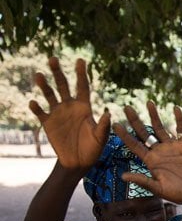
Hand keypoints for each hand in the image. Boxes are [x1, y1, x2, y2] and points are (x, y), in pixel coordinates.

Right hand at [29, 57, 110, 172]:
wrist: (78, 162)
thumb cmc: (93, 149)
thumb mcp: (101, 138)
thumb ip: (103, 126)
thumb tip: (108, 114)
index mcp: (84, 107)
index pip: (83, 86)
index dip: (81, 73)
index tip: (80, 60)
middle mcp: (70, 106)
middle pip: (63, 85)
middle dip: (58, 72)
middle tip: (53, 58)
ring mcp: (58, 113)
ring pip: (49, 94)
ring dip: (44, 85)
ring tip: (39, 75)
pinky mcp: (48, 122)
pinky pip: (40, 112)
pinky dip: (36, 107)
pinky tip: (34, 103)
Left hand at [112, 102, 181, 203]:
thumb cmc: (176, 194)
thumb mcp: (158, 189)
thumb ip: (142, 181)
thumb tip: (123, 176)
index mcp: (149, 161)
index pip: (134, 145)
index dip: (124, 135)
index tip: (115, 124)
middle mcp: (158, 151)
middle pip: (144, 132)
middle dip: (135, 120)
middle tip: (126, 107)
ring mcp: (171, 147)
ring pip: (160, 128)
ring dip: (154, 116)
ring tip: (149, 102)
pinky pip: (181, 130)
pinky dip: (179, 119)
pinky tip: (175, 108)